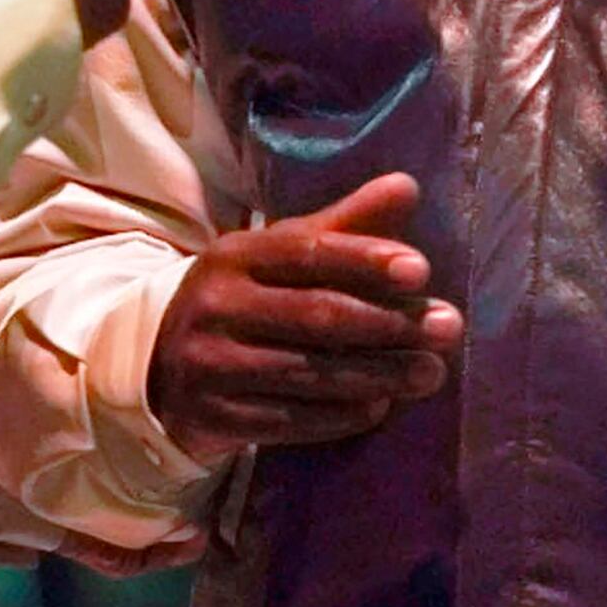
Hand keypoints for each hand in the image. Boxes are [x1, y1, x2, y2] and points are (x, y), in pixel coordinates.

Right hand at [149, 173, 463, 462]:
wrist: (157, 363)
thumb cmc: (243, 298)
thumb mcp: (279, 254)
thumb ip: (343, 225)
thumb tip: (408, 186)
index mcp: (236, 254)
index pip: (307, 251)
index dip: (365, 260)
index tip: (421, 271)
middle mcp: (219, 305)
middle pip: (316, 315)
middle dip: (389, 323)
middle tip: (448, 327)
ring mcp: (212, 364)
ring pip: (309, 373)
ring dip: (379, 375)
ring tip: (431, 373)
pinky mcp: (214, 416)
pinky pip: (290, 420)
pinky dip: (340, 415)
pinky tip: (380, 407)